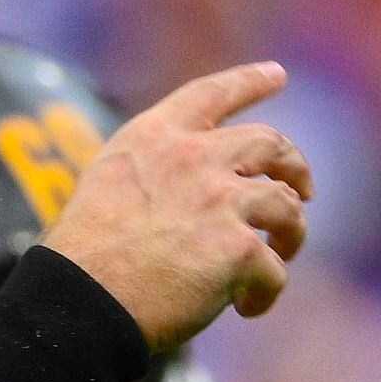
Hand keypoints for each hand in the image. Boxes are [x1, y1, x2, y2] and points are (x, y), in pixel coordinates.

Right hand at [46, 62, 309, 348]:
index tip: (276, 74)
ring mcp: (221, 201)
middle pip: (270, 144)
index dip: (248, 81)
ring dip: (291, 233)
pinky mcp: (240, 250)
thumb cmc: (81, 260)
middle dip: (295, 166)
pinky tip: (246, 307)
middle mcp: (193, 158)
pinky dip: (265, 293)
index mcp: (153, 139)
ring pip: (287, 207)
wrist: (77, 304)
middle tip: (303, 190)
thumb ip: (152, 176)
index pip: (210, 94)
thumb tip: (189, 199)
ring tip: (281, 254)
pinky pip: (274, 271)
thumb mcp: (106, 189)